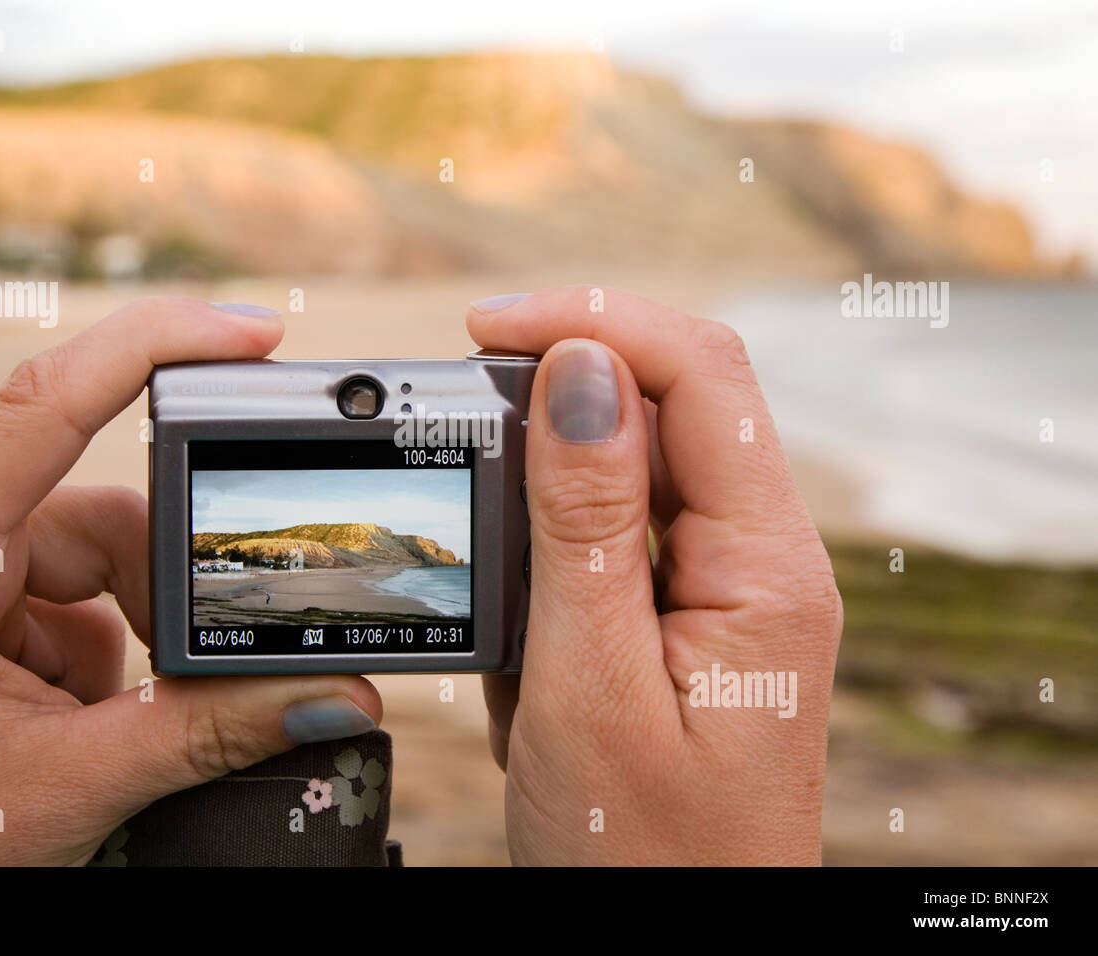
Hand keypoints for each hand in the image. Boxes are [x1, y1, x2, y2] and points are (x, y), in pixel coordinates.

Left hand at [0, 298, 381, 864]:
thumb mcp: (60, 789)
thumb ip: (205, 733)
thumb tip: (328, 693)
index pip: (41, 403)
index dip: (154, 346)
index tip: (254, 335)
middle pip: (95, 514)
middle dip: (162, 596)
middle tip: (199, 679)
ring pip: (89, 560)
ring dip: (130, 639)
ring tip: (106, 734)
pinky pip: (62, 597)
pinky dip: (98, 654)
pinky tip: (76, 724)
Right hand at [468, 286, 841, 864]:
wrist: (669, 945)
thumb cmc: (642, 854)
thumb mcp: (592, 681)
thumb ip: (585, 519)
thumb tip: (582, 368)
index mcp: (767, 568)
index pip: (702, 376)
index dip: (596, 322)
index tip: (487, 326)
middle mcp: (760, 560)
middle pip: (673, 403)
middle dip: (563, 389)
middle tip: (460, 413)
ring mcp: (724, 586)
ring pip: (634, 468)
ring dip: (548, 480)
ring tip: (493, 560)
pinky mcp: (684, 615)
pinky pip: (615, 537)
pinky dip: (549, 548)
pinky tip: (518, 610)